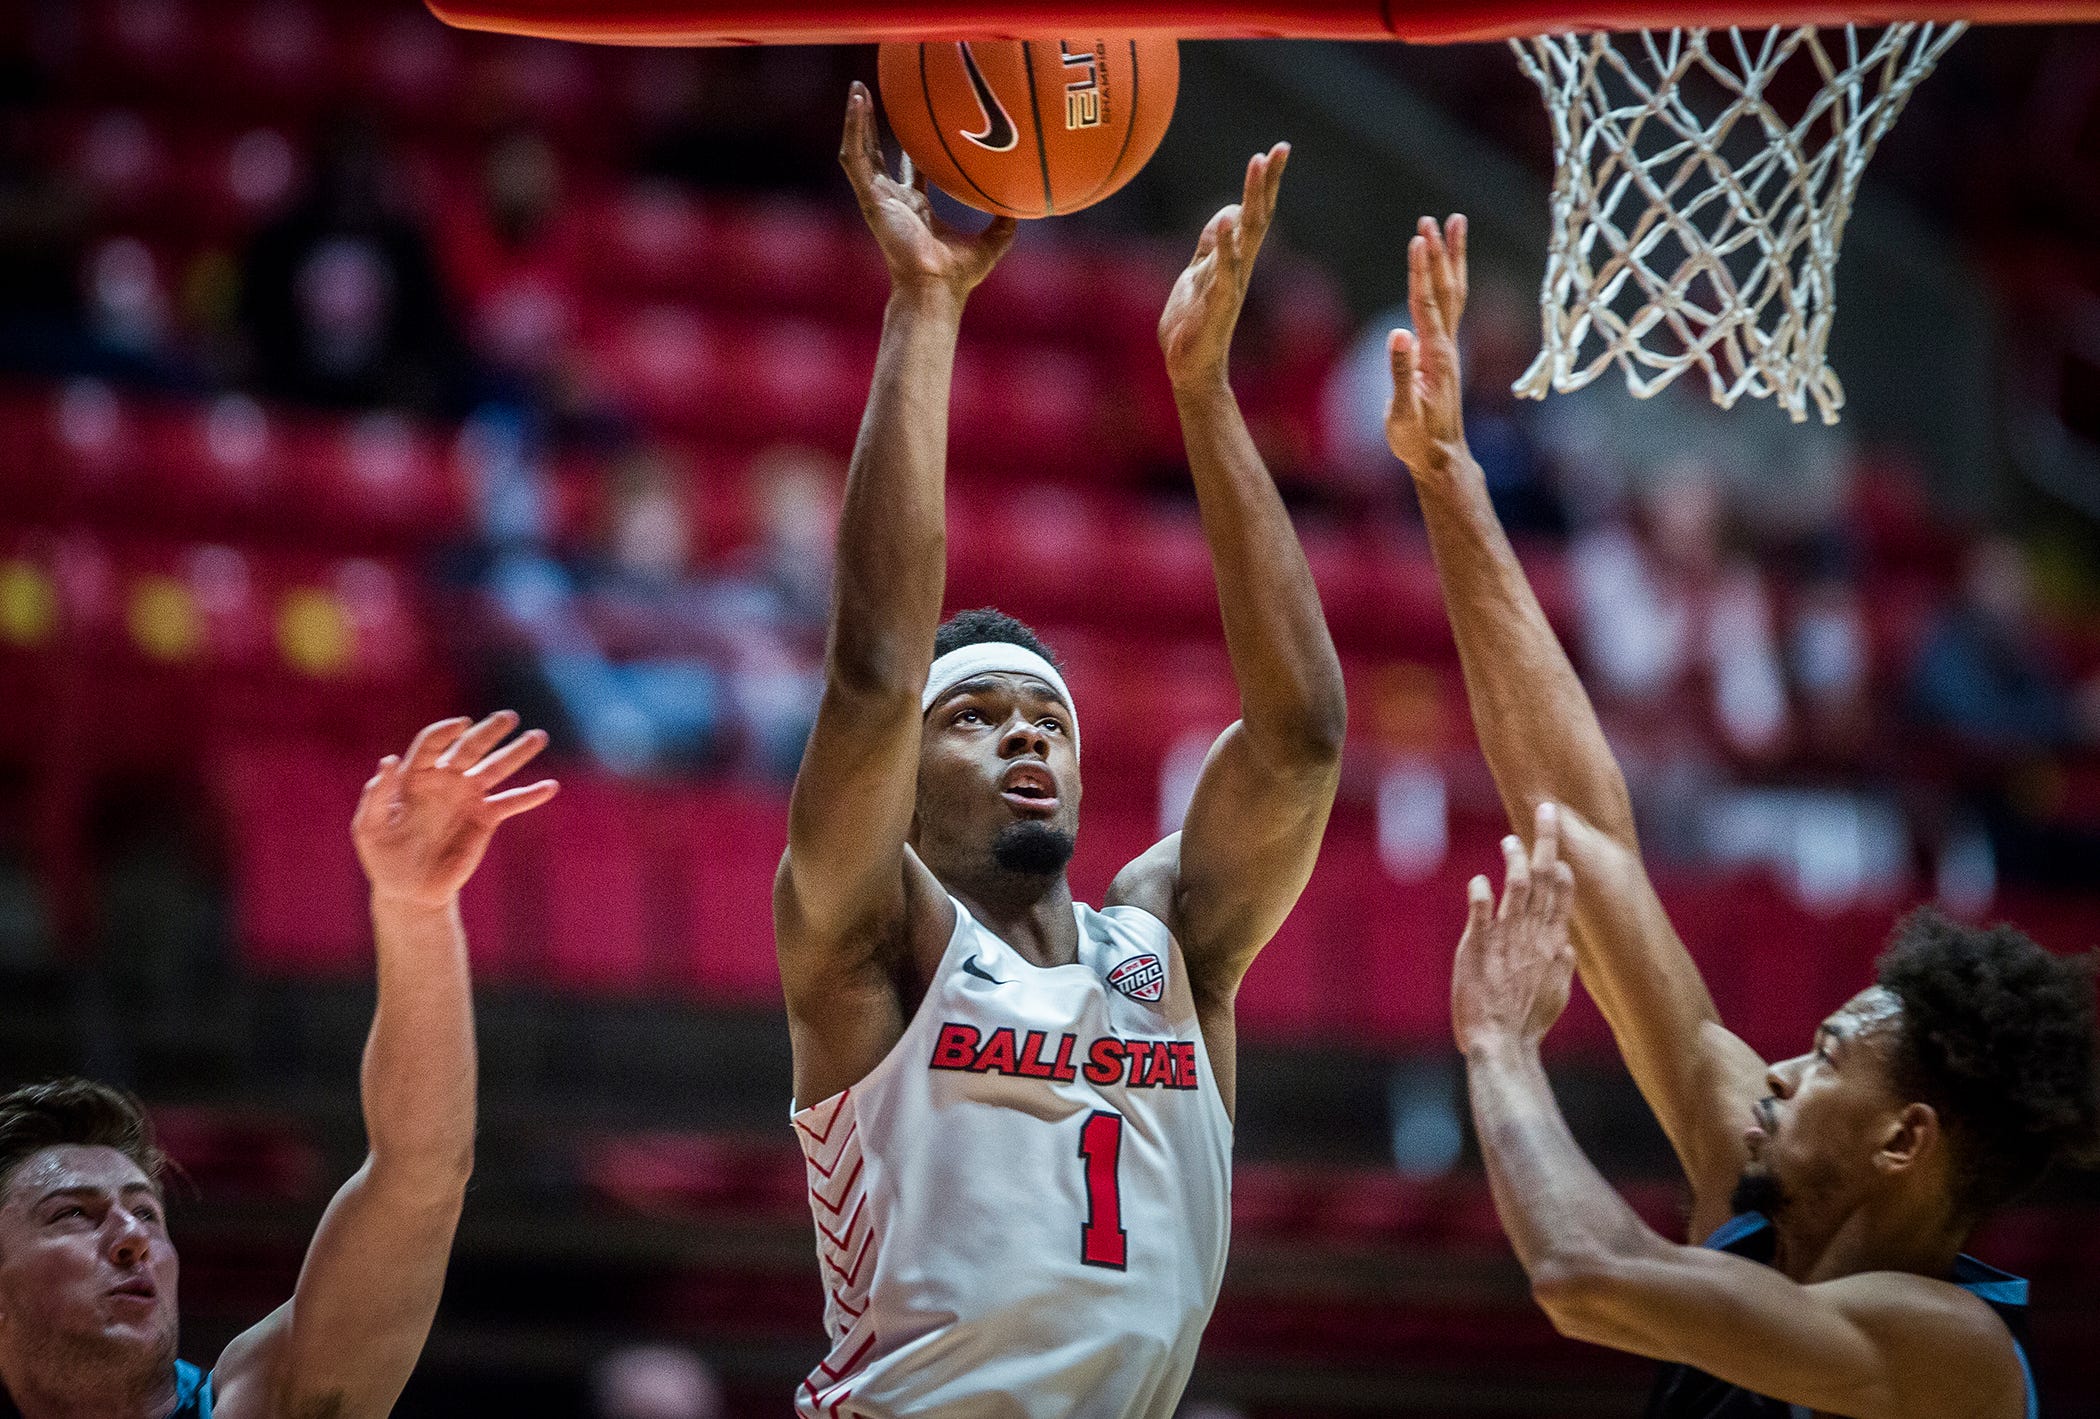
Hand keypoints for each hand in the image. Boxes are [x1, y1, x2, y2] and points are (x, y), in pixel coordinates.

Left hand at [353, 712, 558, 910]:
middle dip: (490, 731)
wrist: (409, 889)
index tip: (462, 725)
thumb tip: (389, 760)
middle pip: (470, 748)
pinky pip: (510, 802)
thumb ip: (377, 794)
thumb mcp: (369, 827)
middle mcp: (445, 780)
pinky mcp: (485, 819)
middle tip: (508, 717)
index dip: (446, 731)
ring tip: (538, 736)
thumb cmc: (382, 855)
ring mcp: (468, 798)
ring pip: (496, 768)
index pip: (433, 744)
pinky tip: (550, 787)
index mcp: (416, 776)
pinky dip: (530, 795)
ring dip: (517, 752)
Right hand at [839, 81, 1016, 305]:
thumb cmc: (958, 276)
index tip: (916, 124)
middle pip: (880, 155)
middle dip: (876, 128)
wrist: (935, 288)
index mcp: (916, 209)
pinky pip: (856, 159)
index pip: (911, 173)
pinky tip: (856, 105)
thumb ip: (1004, 225)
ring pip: (861, 151)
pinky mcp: (870, 199)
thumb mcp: (991, 244)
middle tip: (875, 96)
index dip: (912, 150)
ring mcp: (879, 198)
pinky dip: (854, 131)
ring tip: (857, 89)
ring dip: (858, 121)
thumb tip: (1023, 207)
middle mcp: (894, 201)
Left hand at [1158, 142, 1289, 389]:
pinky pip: (1226, 270)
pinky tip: (1229, 219)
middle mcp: (1240, 266)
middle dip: (1268, 183)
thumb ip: (1211, 243)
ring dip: (1254, 199)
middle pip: (1259, 216)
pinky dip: (1227, 245)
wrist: (1187, 366)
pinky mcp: (1219, 303)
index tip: (1275, 151)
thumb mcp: (1198, 271)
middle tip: (1281, 150)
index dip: (1264, 183)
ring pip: (1248, 235)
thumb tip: (1228, 210)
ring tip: (1259, 166)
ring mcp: (1232, 283)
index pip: (1253, 213)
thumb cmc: (1192, 323)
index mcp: (1234, 258)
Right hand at [1385, 214, 1470, 473]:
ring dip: (1451, 257)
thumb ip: (1399, 374)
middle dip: (1437, 254)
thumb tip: (1397, 335)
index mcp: (1434, 356)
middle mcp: (1447, 345)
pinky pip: (1451, 304)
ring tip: (1453, 223)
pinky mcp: (1444, 351)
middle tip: (1431, 220)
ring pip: (1454, 292)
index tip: (1418, 239)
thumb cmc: (1416, 440)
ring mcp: (1448, 346)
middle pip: (1444, 290)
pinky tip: (1447, 264)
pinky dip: (1450, 278)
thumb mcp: (1401, 413)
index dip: (1421, 271)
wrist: (1440, 456)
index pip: (1426, 304)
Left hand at [1453, 801, 1576, 1054]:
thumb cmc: (1527, 1024)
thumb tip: (1568, 947)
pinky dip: (1480, 894)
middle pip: (1542, 880)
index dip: (1561, 867)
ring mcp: (1506, 940)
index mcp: (1554, 945)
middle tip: (1546, 811)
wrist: (1503, 1045)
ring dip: (1512, 859)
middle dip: (1546, 843)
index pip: (1562, 896)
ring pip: (1514, 888)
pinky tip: (1479, 879)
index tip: (1560, 846)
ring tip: (1510, 838)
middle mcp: (1534, 936)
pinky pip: (1480, 913)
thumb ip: (1563, 967)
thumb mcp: (1557, 995)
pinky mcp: (1477, 947)